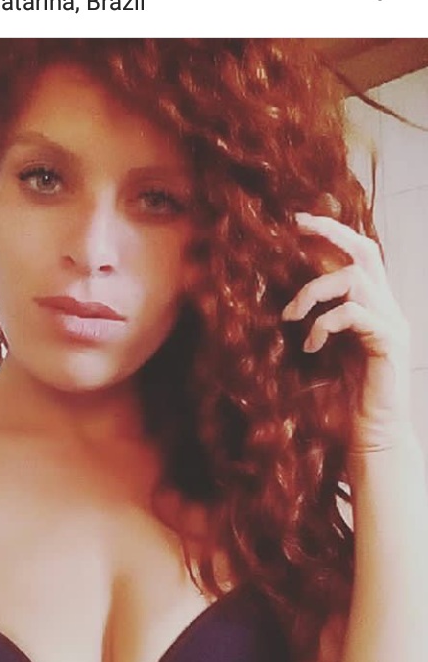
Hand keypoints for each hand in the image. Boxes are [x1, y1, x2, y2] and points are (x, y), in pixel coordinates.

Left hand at [281, 211, 412, 452]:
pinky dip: (325, 323)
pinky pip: (355, 314)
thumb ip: (305, 328)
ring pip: (355, 279)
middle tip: (298, 224)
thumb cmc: (341, 404)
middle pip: (366, 252)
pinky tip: (311, 346)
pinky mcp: (389, 342)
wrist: (370, 439)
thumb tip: (270, 306)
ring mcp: (391, 323)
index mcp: (370, 308)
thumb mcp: (316, 358)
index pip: (357, 257)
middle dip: (331, 232)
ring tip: (292, 316)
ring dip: (314, 291)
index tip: (298, 222)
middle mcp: (386, 309)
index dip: (330, 235)